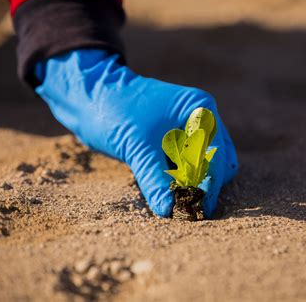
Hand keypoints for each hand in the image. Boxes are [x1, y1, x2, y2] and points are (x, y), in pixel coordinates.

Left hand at [34, 49, 237, 217]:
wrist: (89, 95)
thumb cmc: (115, 111)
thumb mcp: (137, 148)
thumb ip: (156, 181)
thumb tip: (169, 211)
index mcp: (200, 109)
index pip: (216, 153)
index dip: (211, 184)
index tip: (203, 210)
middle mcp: (200, 117)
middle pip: (216, 160)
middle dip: (205, 184)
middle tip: (191, 209)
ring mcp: (188, 126)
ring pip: (202, 163)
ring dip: (193, 183)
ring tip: (179, 203)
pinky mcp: (174, 138)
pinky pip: (186, 163)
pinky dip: (181, 178)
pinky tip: (170, 191)